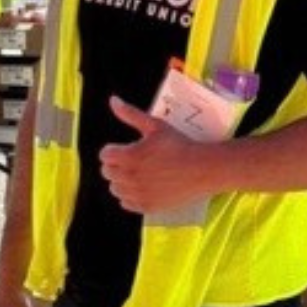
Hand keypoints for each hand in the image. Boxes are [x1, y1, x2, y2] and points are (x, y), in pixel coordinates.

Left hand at [98, 97, 214, 214]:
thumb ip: (130, 114)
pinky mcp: (147, 206)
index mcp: (129, 156)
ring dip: (121, 181)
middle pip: (107, 172)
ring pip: (115, 189)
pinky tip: (142, 187)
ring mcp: (138, 194)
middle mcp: (130, 177)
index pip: (104, 156)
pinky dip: (130, 196)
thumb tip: (112, 101)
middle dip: (116, 165)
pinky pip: (126, 203)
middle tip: (133, 160)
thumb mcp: (155, 126)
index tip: (124, 149)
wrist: (201, 169)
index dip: (113, 150)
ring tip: (137, 174)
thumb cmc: (179, 145)